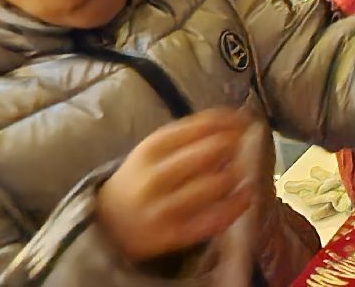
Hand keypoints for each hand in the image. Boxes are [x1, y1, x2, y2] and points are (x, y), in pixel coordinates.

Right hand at [97, 108, 254, 264]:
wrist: (108, 223)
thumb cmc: (141, 178)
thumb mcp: (154, 149)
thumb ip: (190, 134)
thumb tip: (236, 119)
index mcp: (150, 150)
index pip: (198, 128)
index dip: (227, 121)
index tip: (244, 120)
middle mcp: (154, 178)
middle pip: (207, 154)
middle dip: (232, 146)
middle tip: (244, 144)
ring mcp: (162, 209)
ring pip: (213, 186)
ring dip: (235, 174)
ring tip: (242, 170)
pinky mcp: (172, 236)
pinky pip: (212, 220)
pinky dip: (235, 206)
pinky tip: (246, 196)